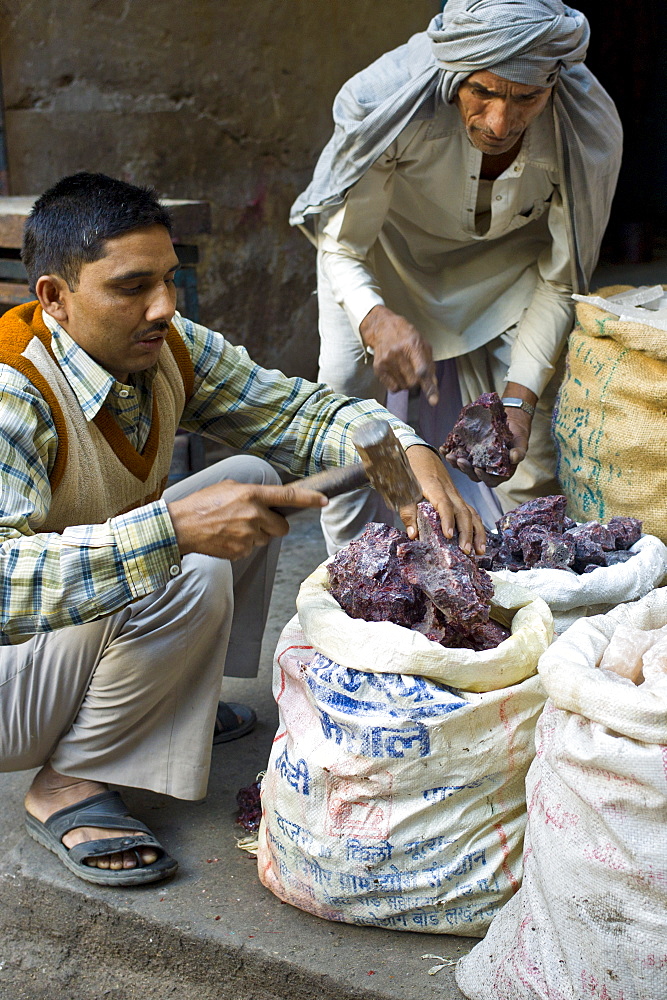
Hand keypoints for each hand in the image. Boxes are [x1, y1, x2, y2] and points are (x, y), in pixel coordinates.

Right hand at [168, 480, 326, 560]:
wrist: (181, 527)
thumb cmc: (202, 504)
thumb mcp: (229, 488)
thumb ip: (252, 493)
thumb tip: (267, 499)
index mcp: (252, 495)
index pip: (288, 497)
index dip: (309, 499)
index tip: (324, 500)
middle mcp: (253, 515)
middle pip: (282, 527)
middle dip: (275, 526)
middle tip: (259, 521)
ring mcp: (247, 535)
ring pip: (266, 539)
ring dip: (257, 535)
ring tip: (234, 527)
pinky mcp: (241, 551)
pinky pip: (252, 549)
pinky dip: (244, 544)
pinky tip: (228, 537)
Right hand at [359, 304, 438, 404]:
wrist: (382, 328)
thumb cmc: (406, 337)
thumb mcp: (423, 345)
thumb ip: (430, 365)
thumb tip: (433, 386)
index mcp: (412, 345)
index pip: (422, 371)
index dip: (429, 387)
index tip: (434, 401)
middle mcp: (398, 353)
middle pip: (413, 383)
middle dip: (417, 383)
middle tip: (415, 373)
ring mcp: (386, 362)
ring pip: (403, 387)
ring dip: (407, 383)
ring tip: (404, 369)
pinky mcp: (378, 368)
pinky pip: (393, 389)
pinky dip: (398, 385)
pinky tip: (396, 373)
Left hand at [398, 445, 485, 555]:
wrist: (419, 453)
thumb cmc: (409, 472)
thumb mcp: (403, 490)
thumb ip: (407, 512)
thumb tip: (413, 534)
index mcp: (434, 486)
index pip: (444, 504)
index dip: (447, 519)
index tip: (448, 535)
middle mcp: (449, 490)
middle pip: (463, 511)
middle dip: (467, 532)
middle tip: (466, 551)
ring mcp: (456, 494)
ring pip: (471, 512)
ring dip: (477, 532)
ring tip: (480, 551)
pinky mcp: (458, 497)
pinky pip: (471, 511)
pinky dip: (476, 526)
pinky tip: (479, 540)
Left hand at [443, 386, 534, 486]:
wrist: (510, 423)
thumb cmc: (517, 436)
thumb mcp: (521, 443)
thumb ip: (519, 452)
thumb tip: (515, 458)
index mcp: (499, 473)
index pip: (490, 480)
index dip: (483, 477)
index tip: (478, 468)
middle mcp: (486, 470)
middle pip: (473, 475)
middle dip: (465, 469)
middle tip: (459, 460)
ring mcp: (476, 462)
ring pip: (463, 467)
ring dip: (455, 463)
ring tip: (449, 455)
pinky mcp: (468, 453)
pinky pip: (458, 455)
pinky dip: (449, 452)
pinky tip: (443, 447)